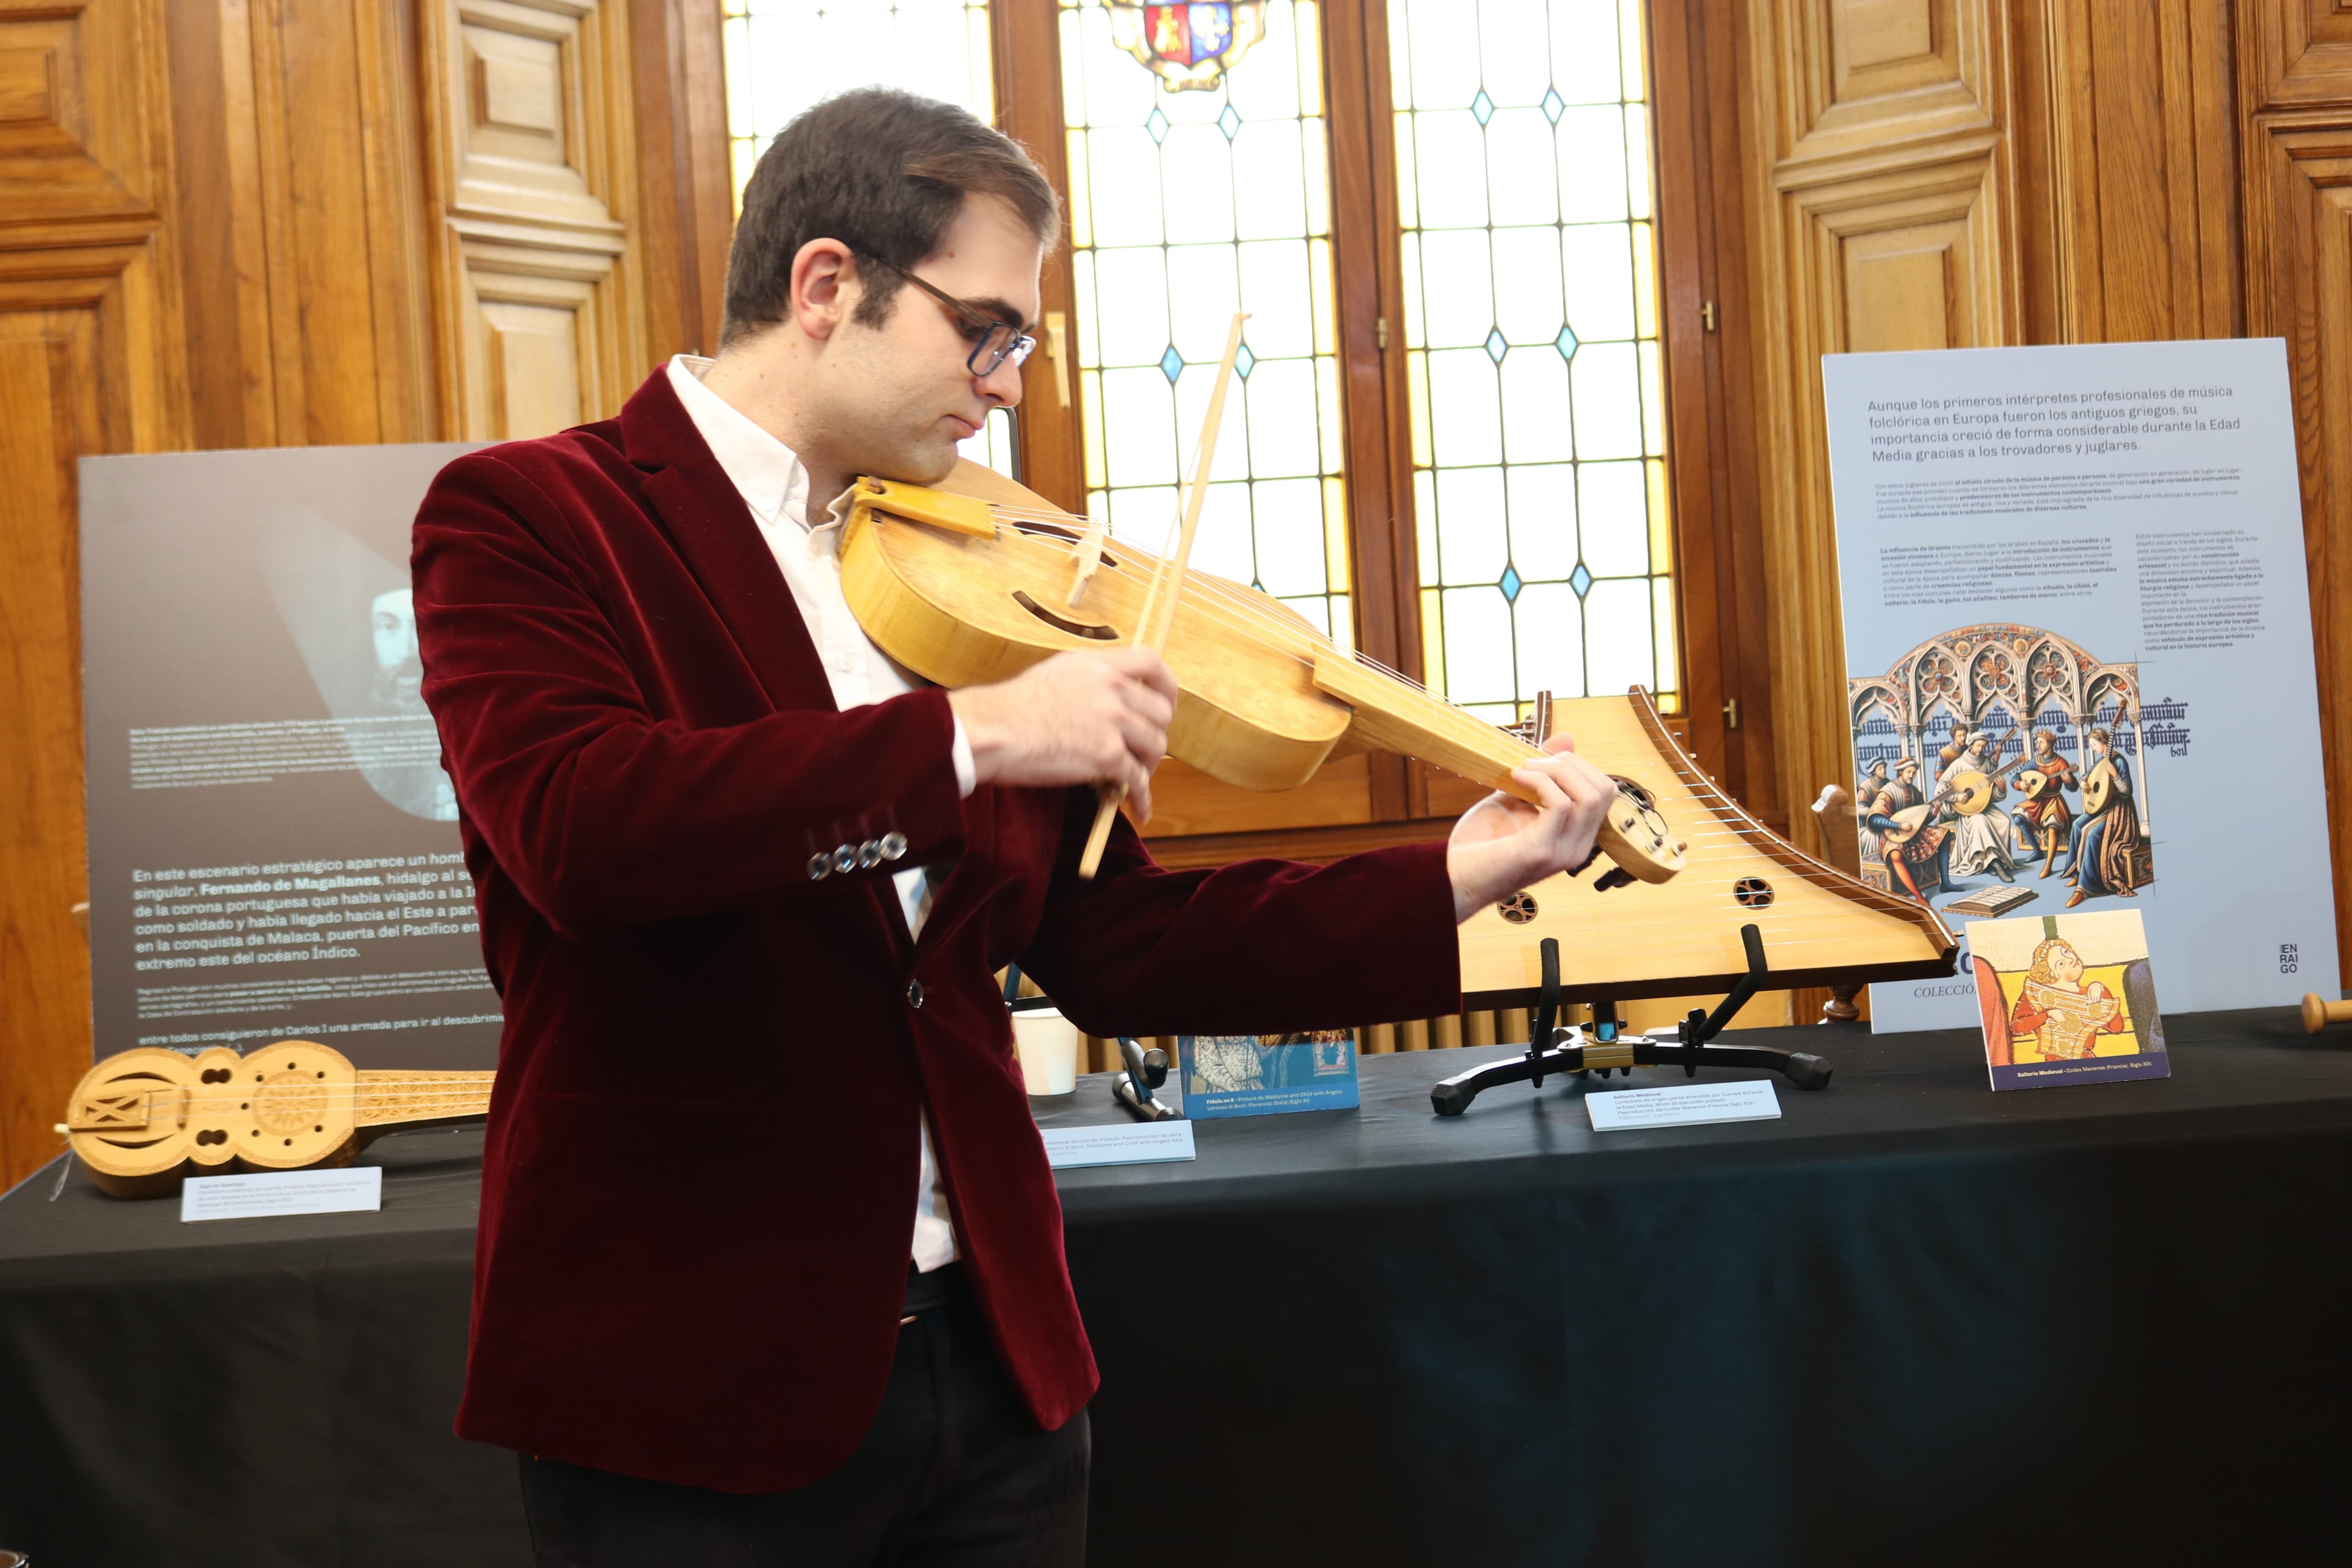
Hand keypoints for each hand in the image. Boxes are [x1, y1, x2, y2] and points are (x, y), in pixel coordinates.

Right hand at [948, 648, 1177, 821]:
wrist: (994, 730)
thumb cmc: (1012, 708)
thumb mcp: (1055, 673)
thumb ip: (1088, 678)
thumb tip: (1106, 693)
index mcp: (1098, 666)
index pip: (1151, 662)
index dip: (1166, 685)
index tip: (1165, 702)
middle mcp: (1111, 688)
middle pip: (1161, 711)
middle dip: (1156, 733)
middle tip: (1143, 750)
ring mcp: (1112, 721)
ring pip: (1155, 745)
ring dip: (1148, 765)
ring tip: (1134, 778)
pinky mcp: (1107, 754)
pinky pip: (1137, 779)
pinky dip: (1142, 797)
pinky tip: (1139, 808)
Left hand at [1444, 734, 1617, 923]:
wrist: (1453, 878)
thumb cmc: (1481, 842)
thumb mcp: (1516, 798)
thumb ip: (1542, 774)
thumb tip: (1566, 737)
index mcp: (1576, 837)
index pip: (1605, 792)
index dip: (1579, 766)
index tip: (1543, 759)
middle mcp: (1577, 848)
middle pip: (1604, 791)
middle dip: (1572, 764)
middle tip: (1535, 762)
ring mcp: (1563, 851)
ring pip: (1589, 796)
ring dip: (1556, 771)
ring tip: (1524, 769)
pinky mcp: (1542, 850)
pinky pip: (1560, 804)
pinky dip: (1540, 782)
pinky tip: (1515, 778)